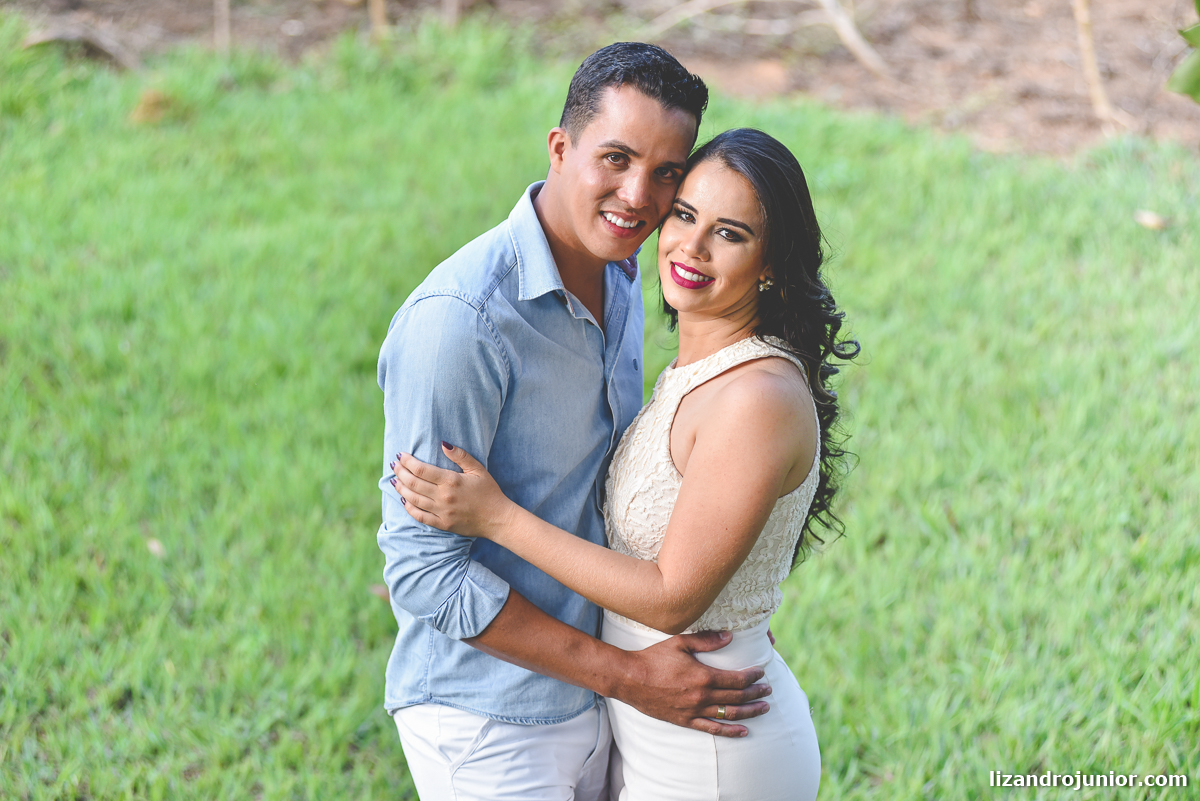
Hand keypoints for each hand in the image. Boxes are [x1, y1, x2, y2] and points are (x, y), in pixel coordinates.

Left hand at [391, 443, 515, 538]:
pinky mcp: (442, 524)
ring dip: (401, 488)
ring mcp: (441, 512)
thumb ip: (461, 456)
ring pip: (413, 499)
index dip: (407, 461)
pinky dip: (409, 507)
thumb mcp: (478, 469)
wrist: (497, 519)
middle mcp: (443, 497)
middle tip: (394, 464)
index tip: (401, 455)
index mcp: (451, 481)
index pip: (421, 469)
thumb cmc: (489, 492)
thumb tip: (443, 443)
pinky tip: (403, 500)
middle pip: (413, 483)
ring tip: (394, 479)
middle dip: (400, 472)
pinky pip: (420, 516)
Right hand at [614, 630, 771, 737]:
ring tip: (764, 708)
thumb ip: (706, 640)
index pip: (737, 679)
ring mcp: (694, 711)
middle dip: (756, 693)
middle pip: (737, 697)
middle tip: (768, 689)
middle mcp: (702, 696)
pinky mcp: (685, 721)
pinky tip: (744, 731)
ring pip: (729, 714)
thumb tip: (729, 637)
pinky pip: (712, 729)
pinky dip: (730, 731)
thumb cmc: (654, 658)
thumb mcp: (680, 643)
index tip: (762, 672)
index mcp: (703, 676)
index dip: (752, 676)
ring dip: (750, 712)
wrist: (630, 679)